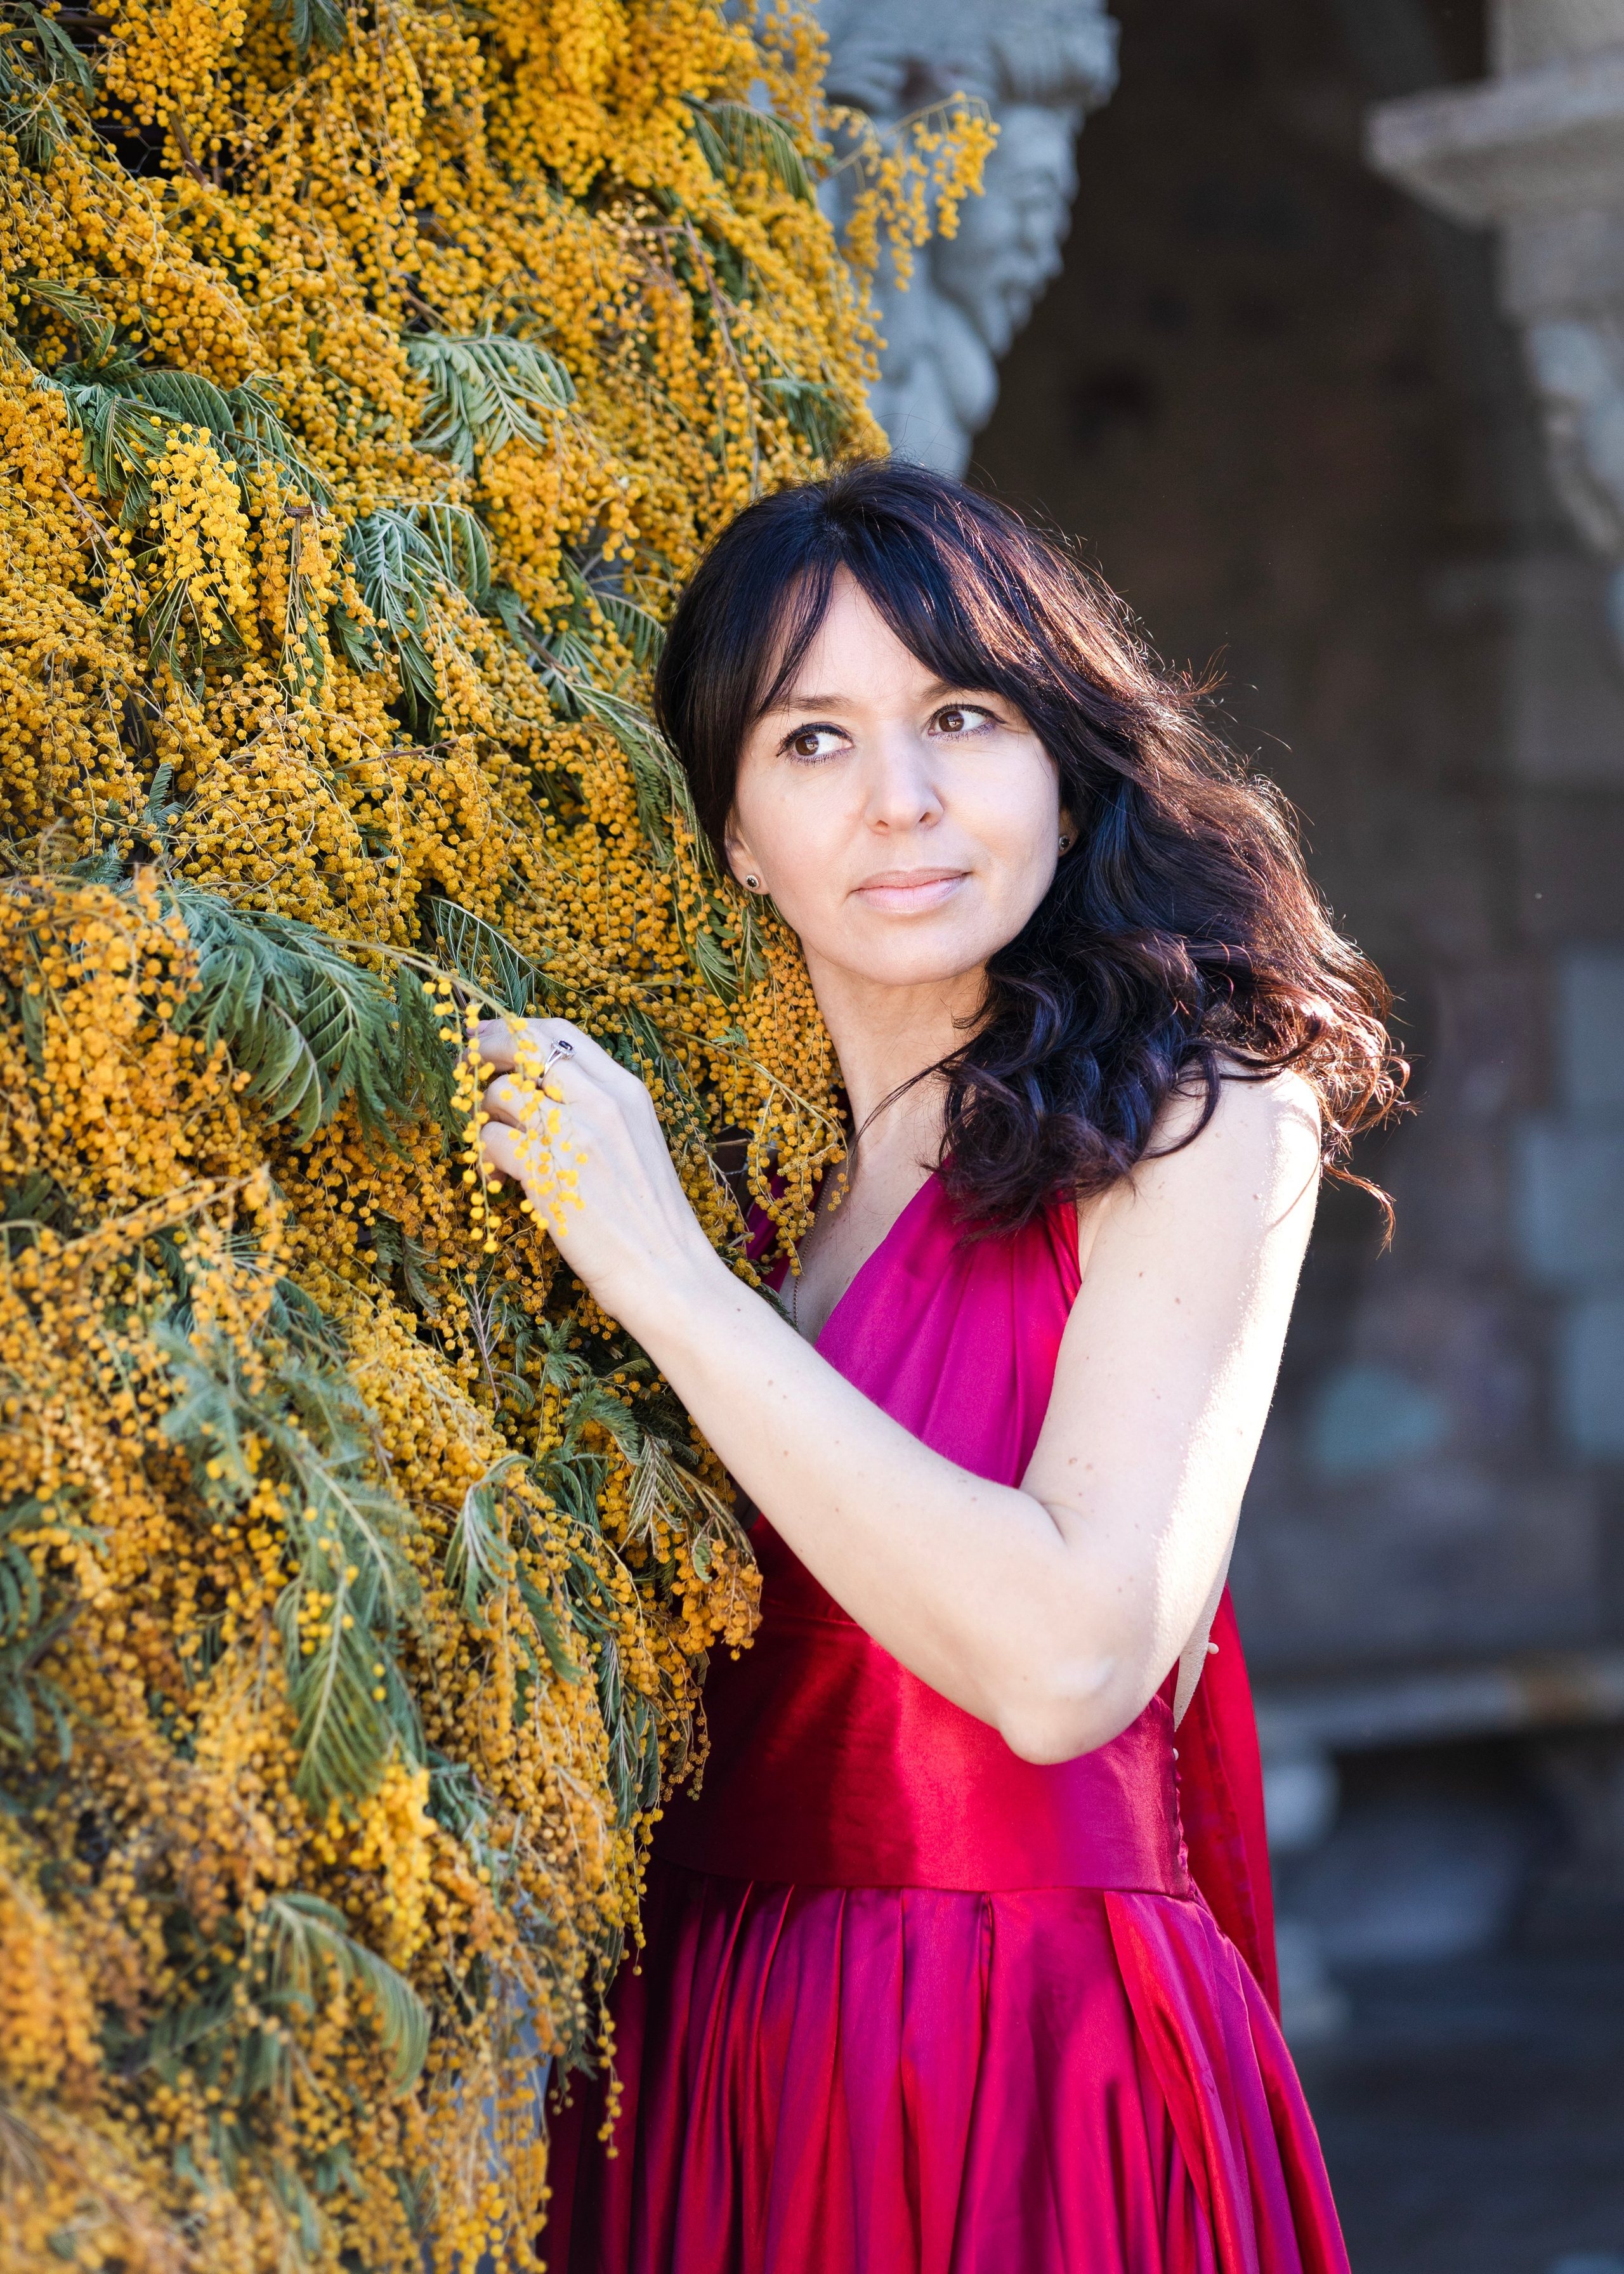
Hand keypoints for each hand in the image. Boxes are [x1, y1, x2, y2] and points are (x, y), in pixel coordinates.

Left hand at [475, 1018, 722, 1337]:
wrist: (668, 1273)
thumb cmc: (653, 1219)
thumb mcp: (638, 1145)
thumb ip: (598, 1110)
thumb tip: (541, 1092)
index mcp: (627, 1091)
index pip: (561, 1033)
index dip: (515, 1028)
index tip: (488, 1035)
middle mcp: (601, 1101)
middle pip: (524, 1045)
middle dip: (485, 1048)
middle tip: (465, 1063)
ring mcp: (573, 1134)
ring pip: (500, 1092)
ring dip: (483, 1113)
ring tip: (492, 1141)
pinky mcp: (545, 1172)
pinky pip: (490, 1140)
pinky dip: (482, 1156)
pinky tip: (493, 1176)